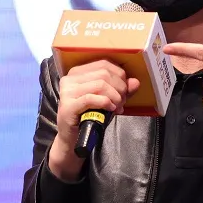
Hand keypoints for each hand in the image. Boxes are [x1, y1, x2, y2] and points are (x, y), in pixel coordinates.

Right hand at [49, 60, 139, 180]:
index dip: (120, 75)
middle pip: (104, 73)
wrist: (73, 138)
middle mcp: (70, 78)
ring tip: (117, 107)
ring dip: (115, 97)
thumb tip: (135, 82)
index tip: (125, 90)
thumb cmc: (89, 116)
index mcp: (78, 72)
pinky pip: (91, 98)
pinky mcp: (67, 106)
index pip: (104, 63)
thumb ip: (121, 90)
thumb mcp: (108, 100)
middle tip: (122, 101)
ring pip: (100, 85)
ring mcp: (67, 92)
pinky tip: (111, 109)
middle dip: (119, 88)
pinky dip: (105, 103)